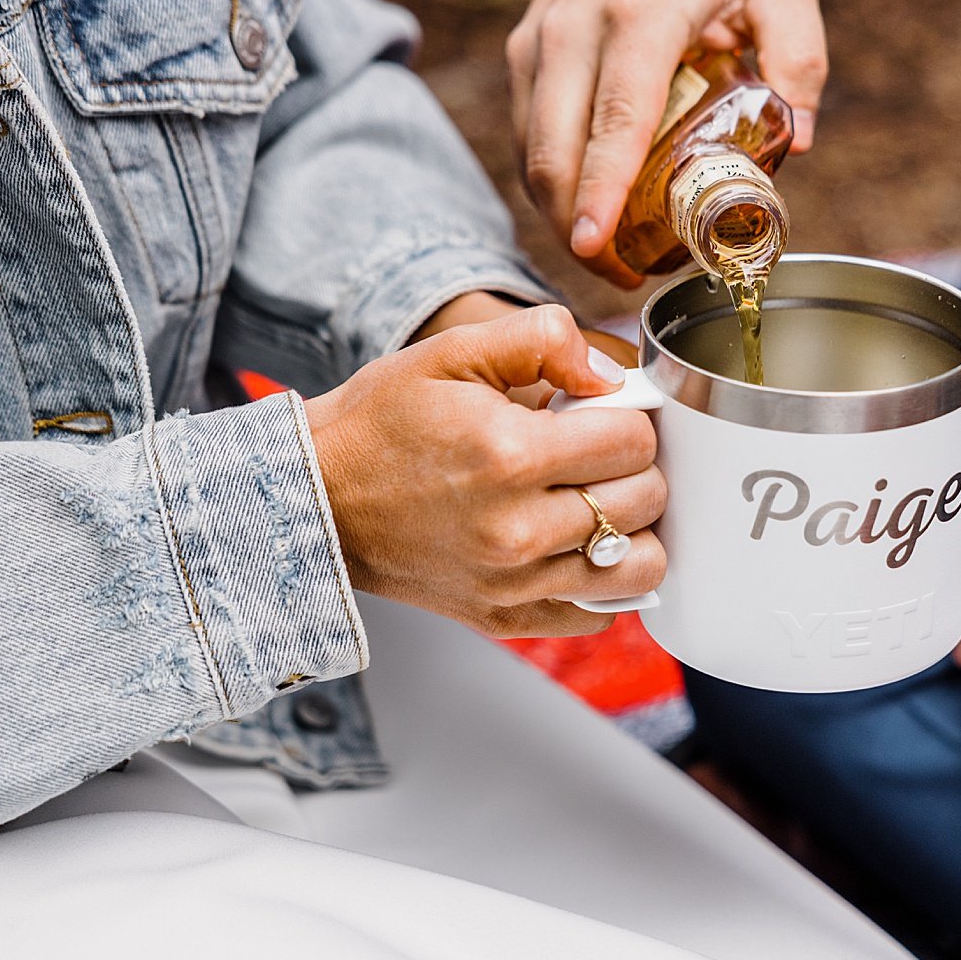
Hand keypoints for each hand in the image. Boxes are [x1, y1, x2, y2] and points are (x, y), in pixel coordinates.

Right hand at [304, 304, 665, 637]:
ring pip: (639, 566)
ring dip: (632, 528)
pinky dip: (605, 582)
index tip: (599, 415)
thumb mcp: (451, 352)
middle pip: (645, 500)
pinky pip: (600, 614)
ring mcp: (512, 585)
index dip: (628, 417)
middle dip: (633, 466)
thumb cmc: (381, 424)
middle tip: (596, 454)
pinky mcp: (504, 619)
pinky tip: (578, 547)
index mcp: (509, 456)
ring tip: (598, 502)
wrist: (315, 500)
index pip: (634, 440)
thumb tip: (612, 374)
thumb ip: (542, 340)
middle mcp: (516, 530)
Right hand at [507, 0, 826, 285]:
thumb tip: (797, 141)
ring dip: (558, 212)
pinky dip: (547, 181)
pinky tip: (583, 213)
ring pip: (530, 147)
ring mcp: (541, 38)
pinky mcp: (523, 50)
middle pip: (557, 146)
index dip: (603, 187)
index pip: (617, 115)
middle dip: (574, 224)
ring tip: (607, 257)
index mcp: (642, 11)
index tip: (595, 242)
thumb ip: (798, 58)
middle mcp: (577, 25)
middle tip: (616, 276)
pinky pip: (525, 133)